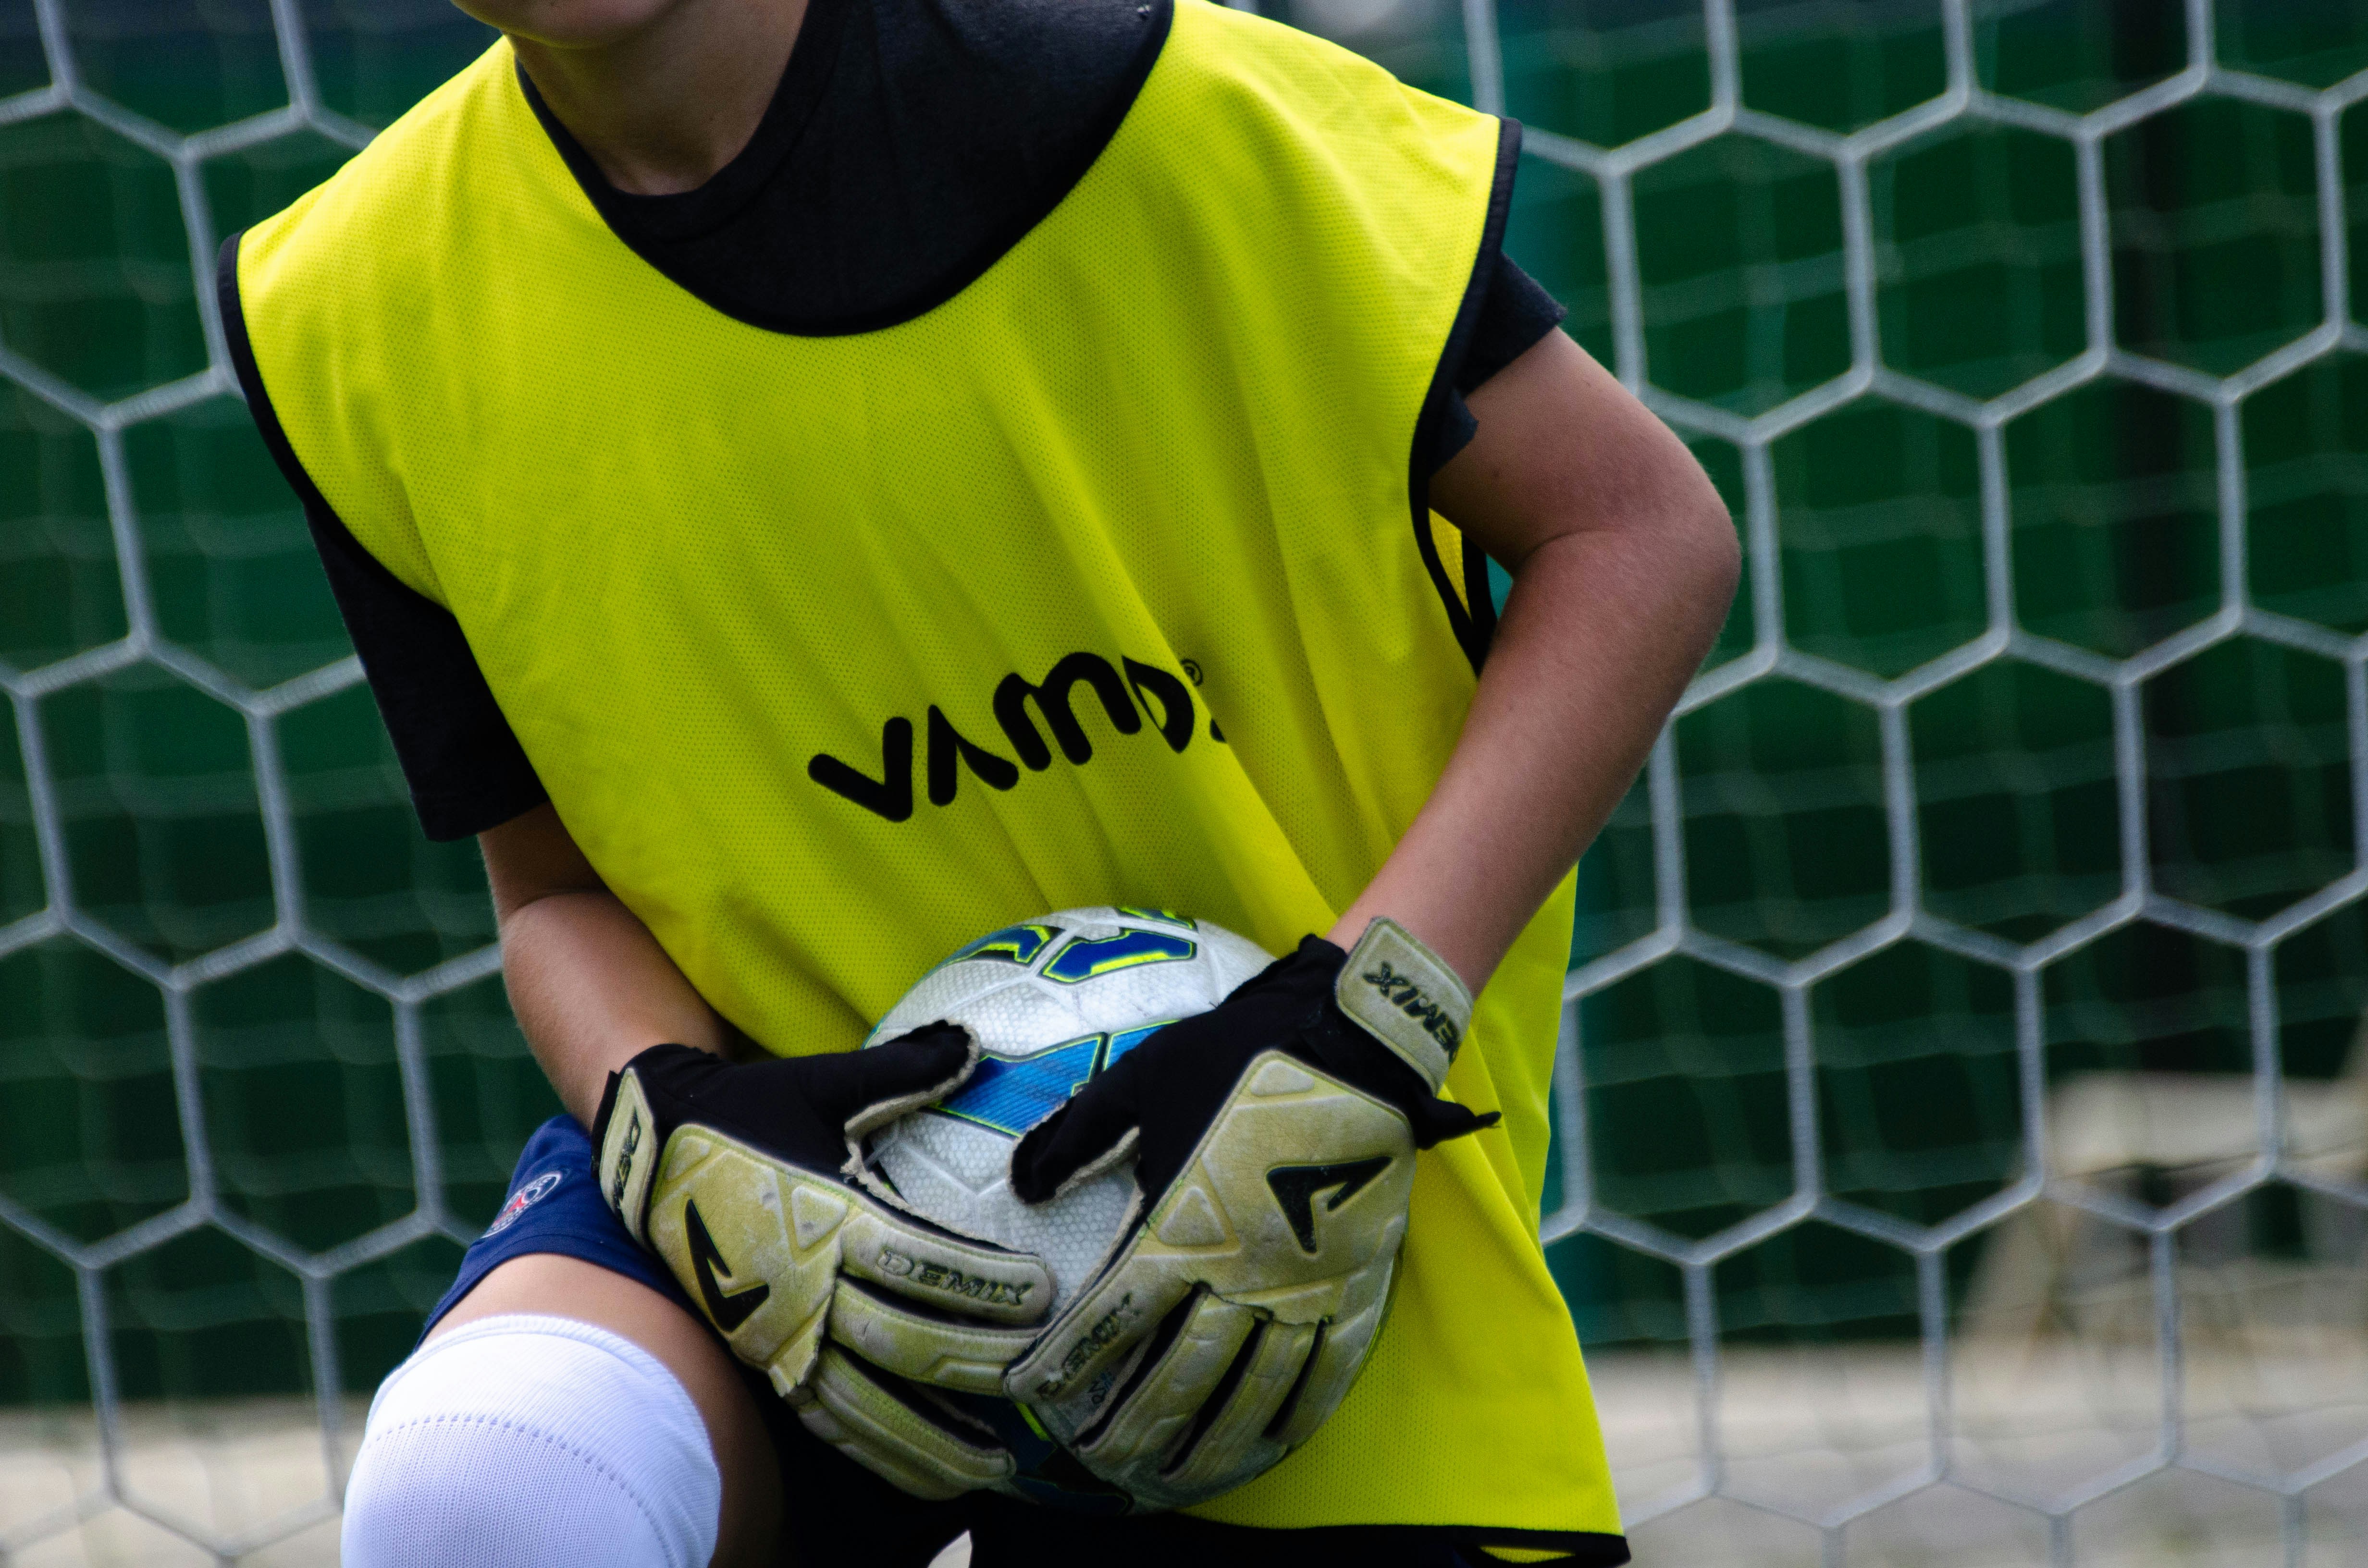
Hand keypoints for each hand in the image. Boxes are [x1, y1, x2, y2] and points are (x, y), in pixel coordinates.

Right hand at [592, 1031, 1053, 1499]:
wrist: (651, 1150)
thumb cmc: (748, 1111)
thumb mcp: (823, 1082)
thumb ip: (903, 1070)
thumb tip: (972, 1042)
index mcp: (827, 1216)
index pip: (918, 1261)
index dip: (981, 1283)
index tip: (1042, 1294)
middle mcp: (804, 1285)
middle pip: (902, 1340)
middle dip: (976, 1363)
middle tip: (1042, 1376)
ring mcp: (779, 1332)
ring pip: (863, 1402)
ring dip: (929, 1438)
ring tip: (993, 1466)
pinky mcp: (764, 1358)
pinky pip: (825, 1419)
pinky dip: (876, 1450)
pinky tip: (925, 1475)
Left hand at [1003, 919, 1492, 1508]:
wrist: (1353, 1043)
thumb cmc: (1239, 1057)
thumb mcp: (1141, 1081)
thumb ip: (1078, 1137)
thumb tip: (1020, 1185)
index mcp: (1183, 1228)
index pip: (1111, 1321)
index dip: (1067, 1366)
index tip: (1033, 1397)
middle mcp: (1241, 1274)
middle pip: (1177, 1378)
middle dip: (1130, 1430)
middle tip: (1097, 1465)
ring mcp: (1304, 1288)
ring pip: (1249, 1394)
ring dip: (1205, 1445)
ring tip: (1168, 1480)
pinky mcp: (1355, 1285)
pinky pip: (1324, 1373)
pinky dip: (1291, 1420)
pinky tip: (1266, 1447)